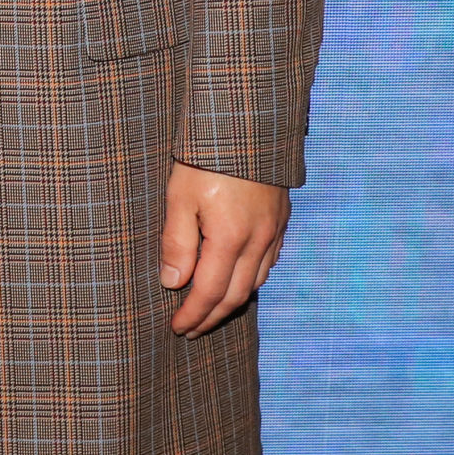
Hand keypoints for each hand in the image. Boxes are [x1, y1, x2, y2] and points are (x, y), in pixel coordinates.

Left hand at [160, 162, 288, 338]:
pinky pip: (267, 263)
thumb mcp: (179, 196)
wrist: (247, 124)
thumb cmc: (204, 157)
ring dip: (232, 302)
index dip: (193, 314)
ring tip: (210, 311)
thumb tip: (173, 284)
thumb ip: (177, 243)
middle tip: (190, 330)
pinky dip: (249, 280)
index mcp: (230, 239)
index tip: (177, 328)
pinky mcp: (279, 220)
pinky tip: (237, 280)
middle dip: (211, 317)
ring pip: (255, 282)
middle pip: (235, 295)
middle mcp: (257, 242)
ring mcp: (273, 232)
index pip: (210, 293)